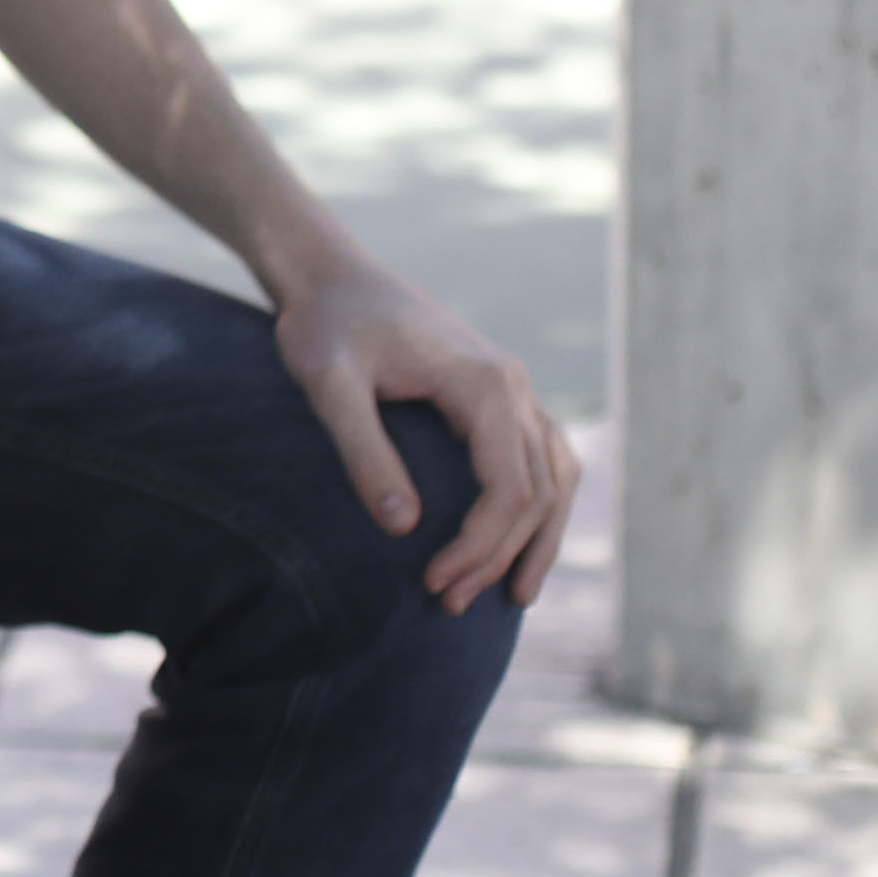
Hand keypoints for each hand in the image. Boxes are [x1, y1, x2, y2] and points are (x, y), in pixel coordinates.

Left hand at [265, 241, 582, 612]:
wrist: (327, 273)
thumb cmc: (323, 324)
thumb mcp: (327, 384)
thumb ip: (363, 450)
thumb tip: (404, 528)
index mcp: (484, 384)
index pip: (510, 489)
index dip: (481, 546)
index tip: (433, 582)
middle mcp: (512, 385)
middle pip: (538, 491)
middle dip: (500, 555)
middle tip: (448, 603)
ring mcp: (511, 387)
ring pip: (555, 476)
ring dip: (536, 539)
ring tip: (512, 598)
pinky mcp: (496, 393)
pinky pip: (540, 458)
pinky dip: (539, 505)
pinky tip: (516, 543)